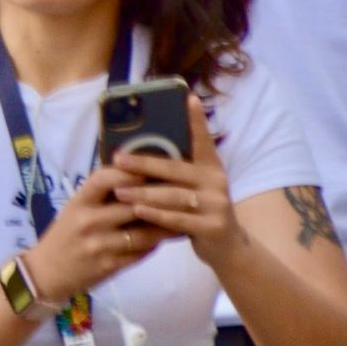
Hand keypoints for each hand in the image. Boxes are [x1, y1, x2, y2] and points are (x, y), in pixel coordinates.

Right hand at [21, 165, 174, 300]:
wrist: (48, 271)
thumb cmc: (64, 234)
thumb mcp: (74, 209)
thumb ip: (100, 196)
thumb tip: (136, 178)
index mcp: (78, 202)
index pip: (103, 179)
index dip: (128, 173)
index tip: (151, 168)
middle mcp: (88, 220)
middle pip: (132, 206)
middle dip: (159, 200)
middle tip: (181, 194)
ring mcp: (100, 244)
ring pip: (143, 233)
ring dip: (165, 226)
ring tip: (183, 219)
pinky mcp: (110, 265)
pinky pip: (141, 253)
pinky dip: (155, 245)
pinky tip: (165, 239)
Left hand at [114, 94, 242, 269]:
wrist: (228, 248)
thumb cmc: (200, 211)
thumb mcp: (195, 188)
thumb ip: (177, 172)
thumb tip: (138, 152)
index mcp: (211, 168)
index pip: (203, 141)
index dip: (196, 120)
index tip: (188, 97)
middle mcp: (216, 182)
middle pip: (175, 169)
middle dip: (143, 163)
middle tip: (117, 159)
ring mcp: (217, 205)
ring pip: (174, 195)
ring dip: (143, 193)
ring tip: (119, 190)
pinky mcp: (213, 227)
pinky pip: (179, 219)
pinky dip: (156, 215)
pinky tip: (137, 211)